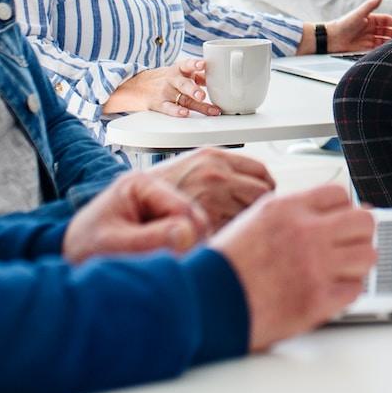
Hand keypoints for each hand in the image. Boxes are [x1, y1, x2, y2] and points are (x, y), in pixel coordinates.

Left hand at [63, 170, 207, 262]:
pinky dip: (183, 256)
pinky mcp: (168, 226)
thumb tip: (187, 235)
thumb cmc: (83, 247)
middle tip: (169, 268)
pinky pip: (190, 241)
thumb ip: (148, 239)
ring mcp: (164, 209)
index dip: (185, 237)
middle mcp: (157, 192)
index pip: (182, 208)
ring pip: (197, 232)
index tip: (177, 261)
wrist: (70, 258)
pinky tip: (167, 266)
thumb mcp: (111, 244)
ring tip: (163, 269)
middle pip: (195, 218)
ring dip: (186, 252)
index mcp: (141, 184)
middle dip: (188, 245)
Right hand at [103, 59, 220, 117]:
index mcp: (179, 69)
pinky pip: (168, 108)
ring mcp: (165, 92)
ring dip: (196, 105)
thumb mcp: (180, 72)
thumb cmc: (166, 79)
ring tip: (207, 108)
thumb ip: (198, 76)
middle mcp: (172, 80)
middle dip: (194, 89)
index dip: (195, 64)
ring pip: (182, 99)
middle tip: (203, 95)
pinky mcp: (159, 104)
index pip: (187, 64)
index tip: (202, 64)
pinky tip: (185, 114)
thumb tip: (219, 80)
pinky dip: (176, 112)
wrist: (138, 86)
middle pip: (184, 84)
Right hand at [149, 148, 276, 227]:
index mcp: (213, 157)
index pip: (260, 171)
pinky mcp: (206, 220)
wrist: (127, 206)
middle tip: (251, 216)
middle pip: (262, 192)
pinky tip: (219, 235)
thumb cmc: (157, 193)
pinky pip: (234, 229)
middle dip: (259, 206)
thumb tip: (246, 180)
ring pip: (251, 213)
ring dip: (245, 221)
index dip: (264, 186)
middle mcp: (215, 173)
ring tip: (232, 227)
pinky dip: (230, 234)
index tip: (262, 196)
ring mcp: (212, 197)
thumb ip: (218, 170)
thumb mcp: (189, 166)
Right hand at [212, 185, 377, 350]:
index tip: (341, 221)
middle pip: (364, 221)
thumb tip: (320, 212)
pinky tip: (330, 291)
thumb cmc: (223, 266)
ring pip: (367, 255)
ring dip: (357, 263)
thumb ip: (289, 213)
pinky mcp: (318, 300)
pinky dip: (346, 291)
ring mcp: (315, 266)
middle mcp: (305, 232)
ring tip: (340, 270)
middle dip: (359, 233)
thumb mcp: (252, 220)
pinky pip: (355, 289)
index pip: (340, 195)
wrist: (205, 303)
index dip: (343, 209)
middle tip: (349, 245)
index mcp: (287, 209)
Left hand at [319, 0, 391, 54]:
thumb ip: (370, 5)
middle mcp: (372, 28)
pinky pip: (378, 48)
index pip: (388, 20)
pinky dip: (384, 48)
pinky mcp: (366, 47)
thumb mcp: (359, 13)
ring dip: (391, 41)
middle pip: (388, 30)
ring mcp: (369, 38)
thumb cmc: (344, 24)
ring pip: (385, 39)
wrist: (332, 38)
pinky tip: (389, 49)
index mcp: (372, 19)